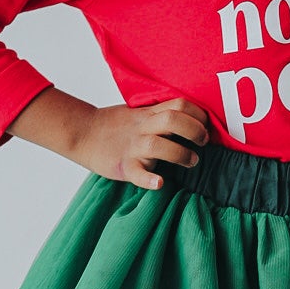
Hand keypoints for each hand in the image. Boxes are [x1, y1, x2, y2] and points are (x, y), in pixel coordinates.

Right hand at [71, 95, 211, 189]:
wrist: (83, 133)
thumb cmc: (117, 126)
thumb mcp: (140, 113)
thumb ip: (163, 115)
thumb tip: (194, 120)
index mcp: (149, 113)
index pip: (179, 105)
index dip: (198, 114)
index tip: (206, 125)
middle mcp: (143, 127)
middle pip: (172, 120)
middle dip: (194, 130)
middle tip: (203, 141)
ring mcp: (132, 147)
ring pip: (158, 145)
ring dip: (180, 154)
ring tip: (192, 161)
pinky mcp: (123, 166)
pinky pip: (136, 173)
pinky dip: (149, 179)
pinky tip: (160, 183)